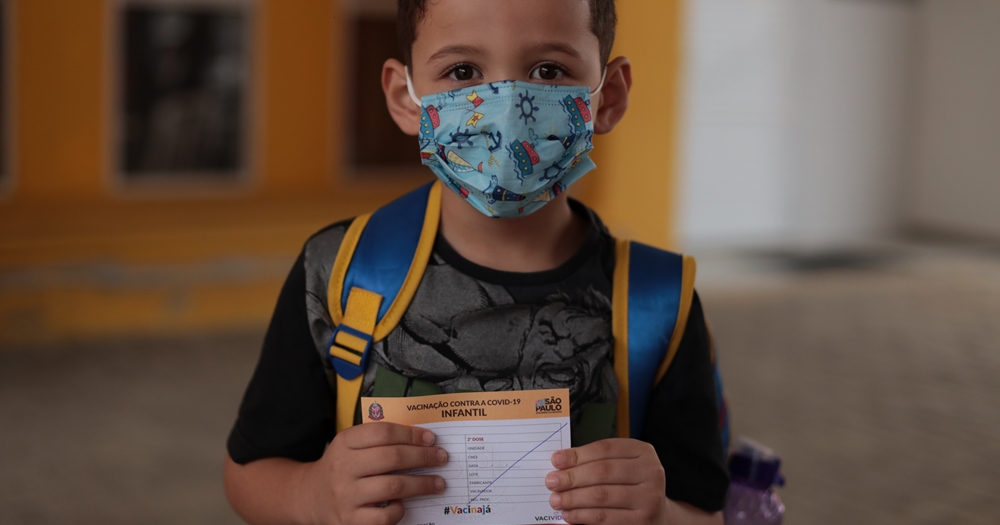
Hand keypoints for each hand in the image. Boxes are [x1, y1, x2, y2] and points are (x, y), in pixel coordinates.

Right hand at [298, 423, 447, 524]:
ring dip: (421, 484)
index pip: (383, 432)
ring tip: (436, 483)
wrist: (309, 497)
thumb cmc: (340, 468)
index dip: (411, 434)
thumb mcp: (350, 446)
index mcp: (345, 443)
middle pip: (393, 457)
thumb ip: (378, 440)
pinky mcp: (349, 520)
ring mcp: (346, 495)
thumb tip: (422, 440)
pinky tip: (404, 505)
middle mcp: (343, 467)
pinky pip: (384, 517)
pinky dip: (399, 511)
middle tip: (440, 458)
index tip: (430, 439)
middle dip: (423, 457)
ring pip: (393, 487)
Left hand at [546, 438, 667, 524]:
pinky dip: (582, 515)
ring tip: (556, 500)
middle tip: (552, 481)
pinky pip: (604, 517)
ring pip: (601, 495)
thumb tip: (561, 463)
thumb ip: (596, 461)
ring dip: (573, 498)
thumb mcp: (621, 466)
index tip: (556, 460)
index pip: (604, 449)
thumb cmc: (631, 486)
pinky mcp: (642, 521)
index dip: (577, 454)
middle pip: (602, 471)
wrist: (656, 513)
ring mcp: (649, 498)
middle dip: (572, 477)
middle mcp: (651, 472)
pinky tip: (569, 514)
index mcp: (643, 452)